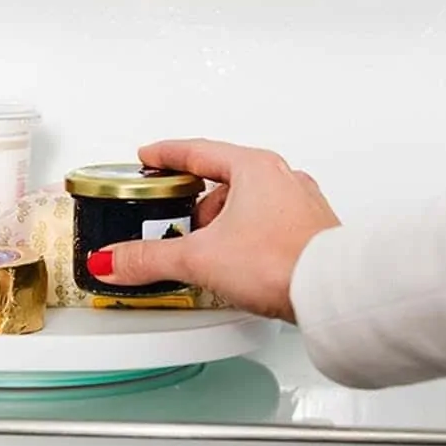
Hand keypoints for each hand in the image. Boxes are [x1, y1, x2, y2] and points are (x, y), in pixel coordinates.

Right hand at [87, 139, 340, 322]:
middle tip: (172, 216)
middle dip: (193, 201)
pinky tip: (238, 260)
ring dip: (221, 221)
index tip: (149, 156)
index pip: (197, 151)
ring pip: (247, 202)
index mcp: (253, 169)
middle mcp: (281, 179)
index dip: (166, 154)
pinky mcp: (310, 231)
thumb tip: (112, 260)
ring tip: (206, 250)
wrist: (333, 293)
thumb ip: (150, 258)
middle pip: (222, 178)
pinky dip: (245, 235)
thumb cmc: (283, 261)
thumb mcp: (200, 258)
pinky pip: (266, 222)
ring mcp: (299, 204)